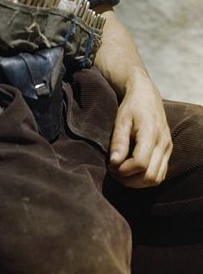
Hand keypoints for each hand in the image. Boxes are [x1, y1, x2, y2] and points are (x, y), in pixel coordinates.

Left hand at [109, 68, 172, 187]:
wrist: (147, 96)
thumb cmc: (132, 107)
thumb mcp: (121, 120)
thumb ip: (119, 142)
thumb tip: (114, 164)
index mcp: (151, 134)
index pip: (140, 164)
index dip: (124, 170)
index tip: (111, 165)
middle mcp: (163, 144)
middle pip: (150, 176)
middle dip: (129, 180)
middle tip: (114, 172)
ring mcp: (168, 149)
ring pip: (156, 178)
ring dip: (138, 182)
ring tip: (121, 173)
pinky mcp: (168, 152)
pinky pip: (160, 174)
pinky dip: (146, 179)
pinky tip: (132, 172)